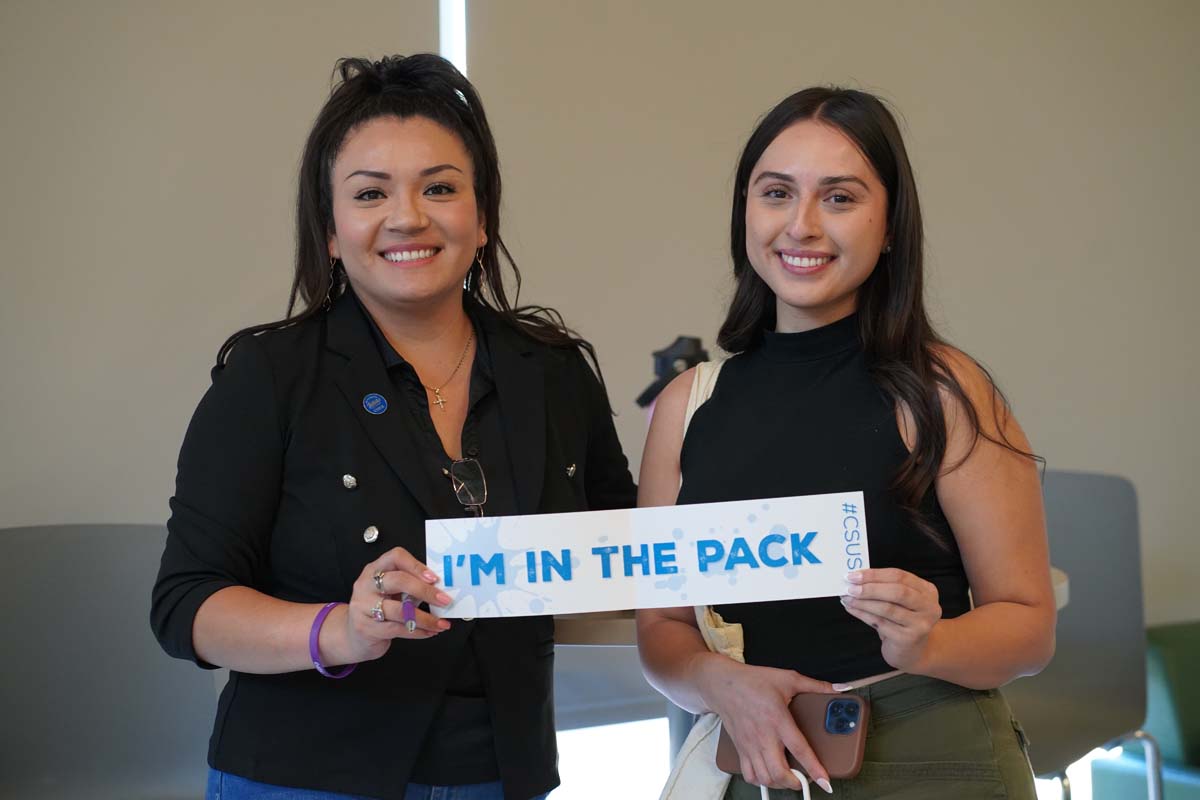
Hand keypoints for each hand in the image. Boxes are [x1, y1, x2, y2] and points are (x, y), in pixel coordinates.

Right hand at [343, 547, 452, 662]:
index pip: (396, 557)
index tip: (434, 578)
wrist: (353, 636)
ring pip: (399, 610)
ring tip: (441, 624)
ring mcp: (363, 606)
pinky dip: (418, 631)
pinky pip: (397, 629)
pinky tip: (429, 632)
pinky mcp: (365, 627)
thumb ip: (411, 586)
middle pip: (398, 581)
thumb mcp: (391, 592)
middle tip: (444, 600)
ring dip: (425, 618)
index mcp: (375, 569)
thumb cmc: (378, 608)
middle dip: (425, 591)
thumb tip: (440, 590)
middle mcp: (366, 584)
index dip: (416, 566)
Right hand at [694, 654, 834, 791]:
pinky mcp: (740, 748)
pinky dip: (761, 781)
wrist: (722, 684)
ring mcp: (750, 744)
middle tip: (805, 779)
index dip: (814, 768)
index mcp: (778, 719)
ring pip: (764, 777)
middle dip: (796, 782)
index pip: (799, 749)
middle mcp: (763, 736)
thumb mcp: (787, 678)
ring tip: (790, 778)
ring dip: (780, 783)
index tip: (825, 782)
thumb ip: (815, 686)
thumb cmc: (753, 681)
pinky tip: (769, 775)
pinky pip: (749, 775)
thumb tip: (839, 688)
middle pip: (779, 772)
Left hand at [841, 568, 940, 671]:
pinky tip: (851, 609)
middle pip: (898, 591)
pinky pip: (880, 623)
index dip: (875, 574)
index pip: (899, 576)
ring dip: (863, 602)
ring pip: (887, 608)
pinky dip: (863, 614)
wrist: (913, 652)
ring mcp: (920, 624)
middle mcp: (928, 606)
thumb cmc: (902, 621)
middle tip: (850, 587)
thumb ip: (884, 588)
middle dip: (870, 588)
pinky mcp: (908, 638)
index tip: (854, 575)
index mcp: (927, 591)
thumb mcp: (900, 602)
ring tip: (847, 598)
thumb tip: (856, 579)